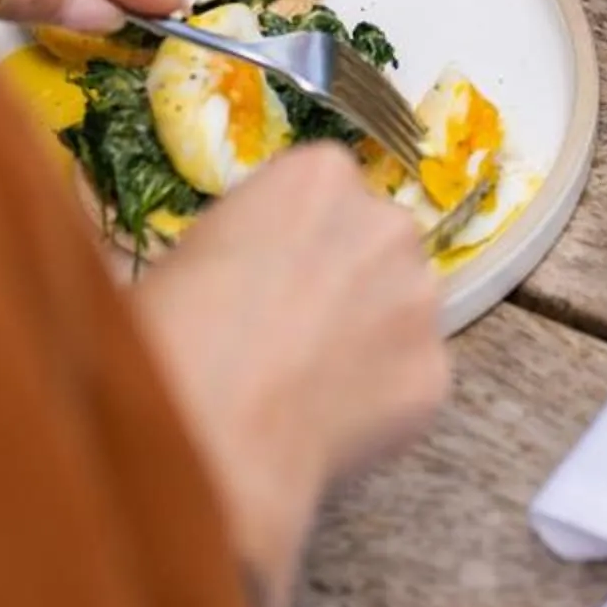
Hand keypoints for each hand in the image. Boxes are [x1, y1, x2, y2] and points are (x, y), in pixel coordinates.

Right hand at [129, 145, 449, 606]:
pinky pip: (408, 382)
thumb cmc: (171, 332)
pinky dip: (380, 403)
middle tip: (295, 331)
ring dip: (372, 338)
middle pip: (376, 243)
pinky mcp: (435, 374)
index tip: (270, 274)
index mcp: (320, 176)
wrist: (210, 430)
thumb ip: (241, 246)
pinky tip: (326, 427)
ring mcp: (419, 300)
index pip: (326, 190)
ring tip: (310, 386)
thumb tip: (241, 276)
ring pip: (402, 311)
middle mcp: (385, 224)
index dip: (296, 239)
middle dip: (346, 280)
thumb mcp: (185, 255)